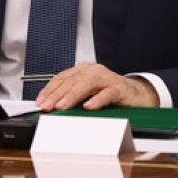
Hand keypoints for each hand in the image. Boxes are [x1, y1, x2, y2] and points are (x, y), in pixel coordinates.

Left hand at [33, 62, 159, 110]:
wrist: (137, 94)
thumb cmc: (110, 93)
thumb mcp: (87, 93)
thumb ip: (72, 97)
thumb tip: (51, 106)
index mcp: (83, 70)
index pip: (62, 77)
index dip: (49, 89)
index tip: (40, 102)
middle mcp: (93, 71)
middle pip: (71, 81)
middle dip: (57, 94)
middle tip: (47, 106)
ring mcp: (107, 78)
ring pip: (87, 84)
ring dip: (72, 95)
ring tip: (61, 106)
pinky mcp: (119, 89)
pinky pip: (107, 93)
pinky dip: (97, 100)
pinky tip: (88, 107)